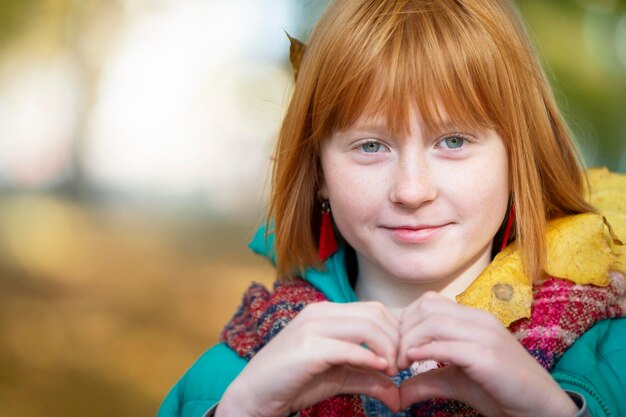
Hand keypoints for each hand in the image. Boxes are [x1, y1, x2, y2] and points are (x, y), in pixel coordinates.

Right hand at [217, 301, 401, 416]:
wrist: (254, 394)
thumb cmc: (295, 382)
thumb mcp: (339, 377)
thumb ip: (369, 378)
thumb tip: (399, 396)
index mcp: (327, 312)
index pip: (375, 309)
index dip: (397, 332)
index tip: (403, 358)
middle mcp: (320, 312)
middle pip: (376, 313)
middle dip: (396, 340)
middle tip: (400, 366)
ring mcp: (312, 327)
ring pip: (367, 326)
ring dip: (387, 349)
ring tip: (391, 371)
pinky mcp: (307, 348)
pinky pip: (348, 348)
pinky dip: (369, 358)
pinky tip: (380, 370)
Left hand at [396, 292, 577, 416]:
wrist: (541, 408)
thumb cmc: (499, 391)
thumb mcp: (456, 381)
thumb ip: (426, 380)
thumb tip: (397, 392)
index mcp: (473, 318)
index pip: (428, 303)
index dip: (405, 322)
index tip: (397, 348)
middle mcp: (479, 320)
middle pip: (426, 308)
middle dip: (403, 331)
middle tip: (397, 358)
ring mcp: (485, 335)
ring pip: (433, 323)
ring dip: (409, 343)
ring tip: (404, 365)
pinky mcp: (488, 356)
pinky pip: (448, 345)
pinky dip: (425, 351)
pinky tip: (414, 362)